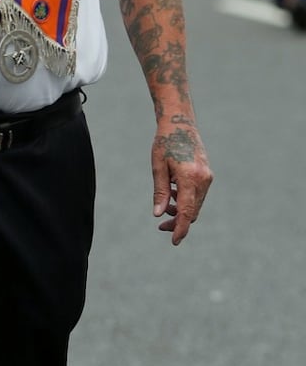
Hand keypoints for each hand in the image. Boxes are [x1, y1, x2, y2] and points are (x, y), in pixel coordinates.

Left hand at [151, 121, 212, 245]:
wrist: (180, 123)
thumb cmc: (165, 142)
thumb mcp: (158, 167)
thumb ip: (160, 192)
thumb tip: (159, 214)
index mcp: (190, 177)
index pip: (187, 211)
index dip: (181, 228)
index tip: (174, 241)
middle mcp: (203, 179)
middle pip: (193, 211)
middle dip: (178, 222)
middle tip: (161, 227)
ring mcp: (207, 177)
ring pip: (196, 205)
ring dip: (183, 211)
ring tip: (166, 207)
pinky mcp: (207, 175)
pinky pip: (198, 195)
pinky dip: (187, 200)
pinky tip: (174, 196)